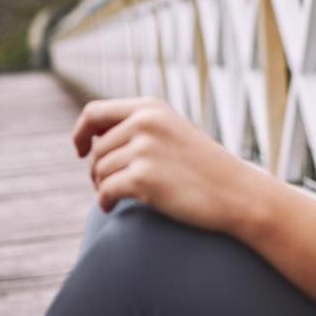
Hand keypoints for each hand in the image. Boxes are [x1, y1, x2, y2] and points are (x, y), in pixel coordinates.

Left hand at [75, 97, 270, 236]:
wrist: (236, 192)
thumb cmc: (202, 167)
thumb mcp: (171, 132)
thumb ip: (137, 127)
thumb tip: (90, 139)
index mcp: (150, 107)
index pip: (94, 112)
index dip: (80, 132)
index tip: (80, 150)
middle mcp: (145, 122)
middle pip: (96, 149)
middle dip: (98, 170)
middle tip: (111, 185)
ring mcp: (145, 149)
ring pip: (99, 171)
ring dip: (103, 187)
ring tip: (118, 195)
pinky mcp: (144, 178)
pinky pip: (105, 191)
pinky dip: (104, 202)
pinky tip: (112, 207)